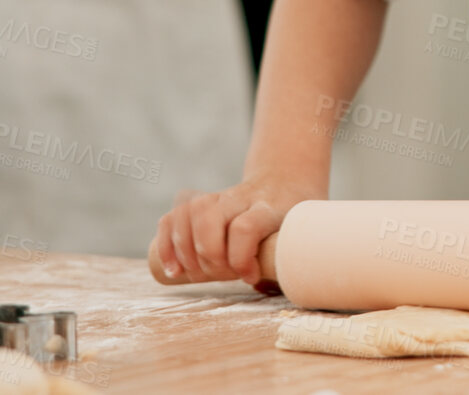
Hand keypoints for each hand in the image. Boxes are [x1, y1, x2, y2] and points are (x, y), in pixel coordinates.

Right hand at [149, 177, 317, 286]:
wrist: (284, 181)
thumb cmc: (293, 218)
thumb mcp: (301, 233)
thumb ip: (291, 259)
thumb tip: (264, 286)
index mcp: (269, 206)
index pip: (245, 227)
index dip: (241, 258)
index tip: (250, 278)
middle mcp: (240, 198)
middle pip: (209, 220)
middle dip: (210, 258)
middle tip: (223, 276)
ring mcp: (218, 197)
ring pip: (188, 215)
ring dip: (185, 252)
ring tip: (195, 275)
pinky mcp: (200, 202)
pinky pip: (173, 217)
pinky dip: (167, 244)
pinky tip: (173, 269)